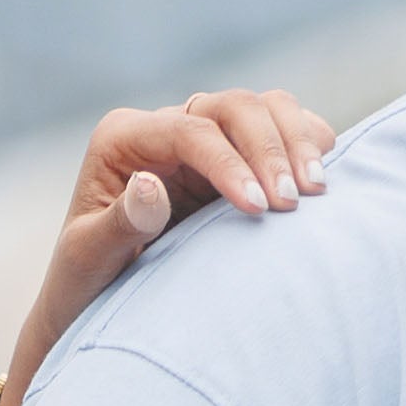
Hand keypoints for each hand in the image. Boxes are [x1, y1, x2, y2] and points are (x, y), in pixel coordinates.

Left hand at [0, 87, 334, 405]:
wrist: (98, 299)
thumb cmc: (86, 282)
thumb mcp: (89, 259)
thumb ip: (118, 223)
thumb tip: (150, 184)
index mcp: (124, 138)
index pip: (190, 130)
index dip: (230, 162)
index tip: (259, 208)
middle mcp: (164, 127)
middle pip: (234, 106)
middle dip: (271, 148)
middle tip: (293, 203)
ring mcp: (203, 138)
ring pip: (263, 109)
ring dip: (297, 142)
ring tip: (316, 191)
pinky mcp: (235, 158)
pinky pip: (280, 131)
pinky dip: (307, 145)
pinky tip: (320, 184)